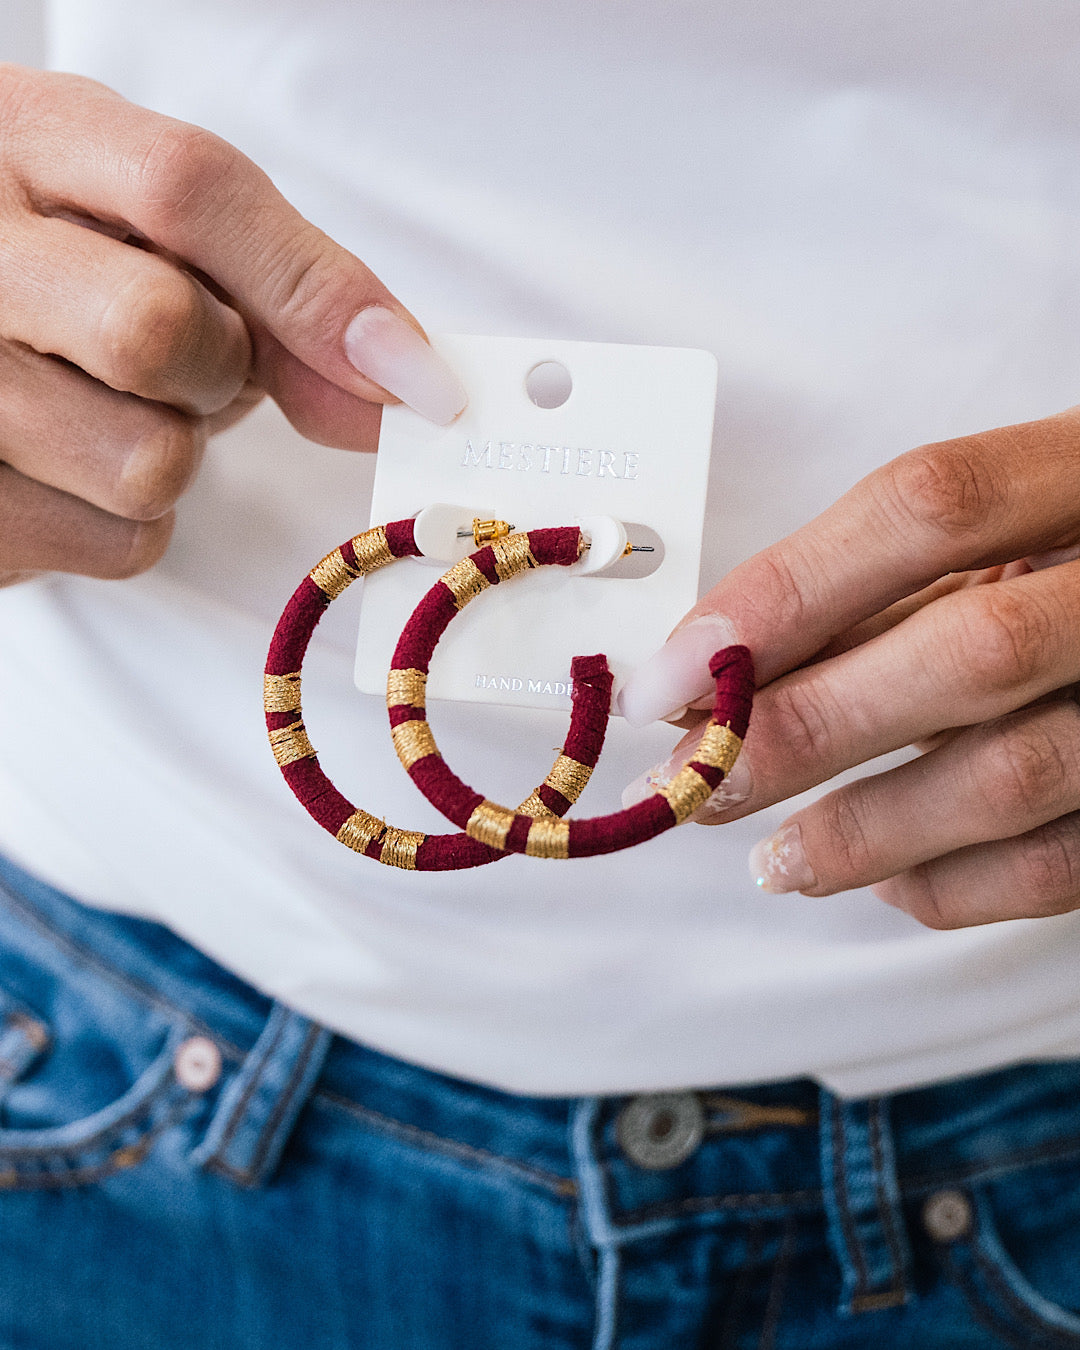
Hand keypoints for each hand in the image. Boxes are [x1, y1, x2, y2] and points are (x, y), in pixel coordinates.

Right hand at [0, 65, 464, 584]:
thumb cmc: (83, 265)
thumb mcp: (171, 239)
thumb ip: (290, 292)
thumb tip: (408, 388)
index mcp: (30, 143)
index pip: (186, 189)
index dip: (317, 290)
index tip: (416, 378)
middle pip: (154, 332)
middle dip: (215, 368)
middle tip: (187, 359)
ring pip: (147, 464)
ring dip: (177, 453)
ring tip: (116, 406)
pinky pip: (121, 541)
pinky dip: (135, 519)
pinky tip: (83, 466)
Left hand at [619, 405, 1079, 928]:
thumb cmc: (1072, 565)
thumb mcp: (996, 539)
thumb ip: (875, 587)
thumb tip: (716, 668)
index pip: (929, 508)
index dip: (785, 591)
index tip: (678, 669)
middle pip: (969, 652)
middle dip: (808, 727)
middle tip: (704, 778)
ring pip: (1014, 777)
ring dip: (864, 831)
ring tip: (776, 857)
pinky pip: (1063, 866)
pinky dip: (955, 885)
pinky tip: (887, 877)